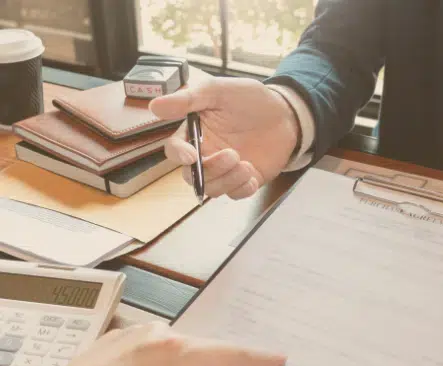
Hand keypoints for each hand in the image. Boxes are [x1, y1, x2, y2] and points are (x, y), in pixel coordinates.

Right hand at [149, 71, 299, 199]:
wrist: (285, 114)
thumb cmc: (249, 99)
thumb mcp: (218, 91)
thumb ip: (188, 100)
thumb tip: (155, 106)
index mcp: (194, 133)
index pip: (175, 151)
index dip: (180, 156)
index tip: (193, 156)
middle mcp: (206, 154)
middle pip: (192, 177)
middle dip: (210, 171)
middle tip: (232, 155)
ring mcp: (225, 170)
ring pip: (213, 189)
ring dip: (228, 181)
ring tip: (246, 164)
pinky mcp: (244, 180)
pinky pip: (235, 195)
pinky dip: (242, 188)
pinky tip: (252, 173)